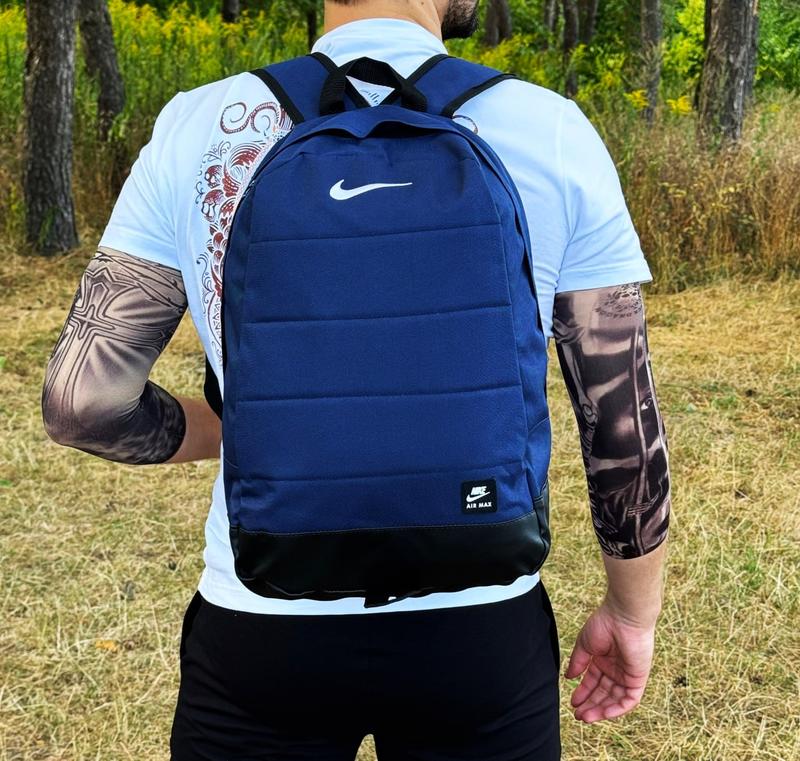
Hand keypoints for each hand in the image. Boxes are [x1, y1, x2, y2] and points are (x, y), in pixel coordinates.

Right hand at [564, 601, 654, 722]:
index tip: (573, 703)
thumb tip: (568, 678)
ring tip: (586, 717)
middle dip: (590, 705)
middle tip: (578, 715)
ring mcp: (627, 675)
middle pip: (603, 693)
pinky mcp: (638, 678)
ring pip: (614, 699)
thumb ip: (577, 663)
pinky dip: (617, 708)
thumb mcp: (584, 645)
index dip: (583, 693)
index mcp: (603, 660)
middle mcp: (615, 669)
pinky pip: (629, 699)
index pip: (592, 682)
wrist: (622, 617)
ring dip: (601, 710)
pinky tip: (603, 713)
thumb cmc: (603, 624)